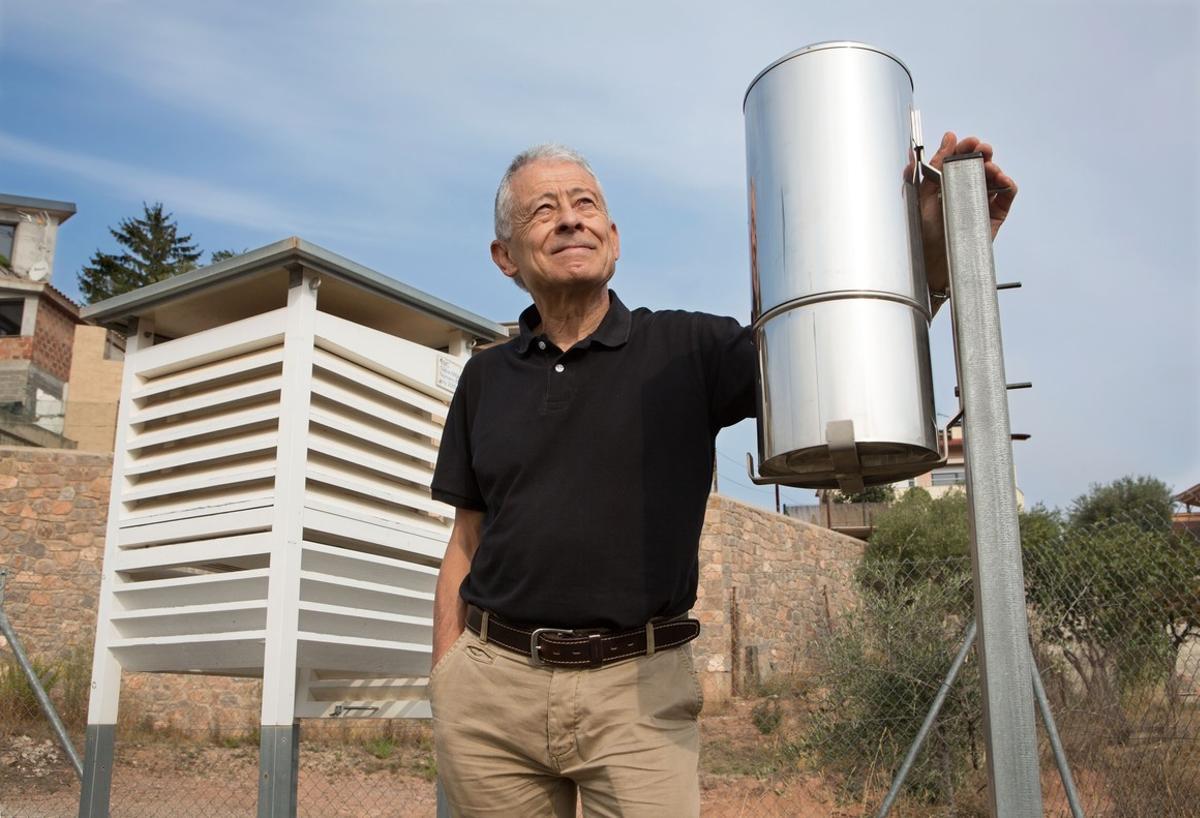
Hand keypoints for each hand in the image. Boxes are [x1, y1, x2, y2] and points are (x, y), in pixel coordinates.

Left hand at [920, 131, 1017, 293]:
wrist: (932, 262)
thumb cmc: (924, 233)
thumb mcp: (922, 196)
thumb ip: (930, 167)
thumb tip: (946, 139)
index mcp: (946, 184)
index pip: (957, 159)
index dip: (963, 148)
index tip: (966, 142)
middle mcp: (964, 190)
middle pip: (978, 164)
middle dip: (981, 152)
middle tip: (981, 149)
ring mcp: (981, 202)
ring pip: (994, 176)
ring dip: (994, 166)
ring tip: (988, 168)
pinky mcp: (994, 215)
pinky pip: (1007, 195)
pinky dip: (1007, 184)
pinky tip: (1000, 180)